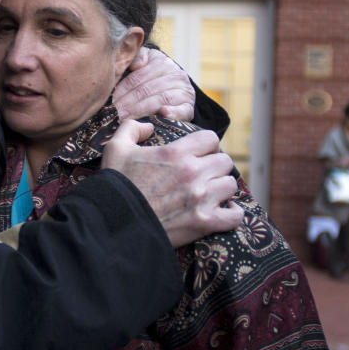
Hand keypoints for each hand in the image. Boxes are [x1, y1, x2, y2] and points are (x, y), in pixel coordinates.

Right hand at [103, 119, 241, 246]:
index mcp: (176, 152)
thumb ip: (132, 128)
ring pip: (230, 185)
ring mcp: (200, 198)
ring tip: (212, 193)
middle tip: (205, 175)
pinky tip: (224, 210)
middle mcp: (192, 172)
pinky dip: (232, 214)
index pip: (211, 139)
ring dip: (222, 188)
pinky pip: (234, 216)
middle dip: (215, 166)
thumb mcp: (115, 148)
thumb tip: (149, 127)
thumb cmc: (115, 185)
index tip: (200, 154)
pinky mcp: (203, 223)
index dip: (206, 145)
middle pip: (224, 161)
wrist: (113, 222)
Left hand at [113, 48, 194, 120]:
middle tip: (116, 112)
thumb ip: (135, 58)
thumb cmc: (149, 81)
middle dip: (130, 102)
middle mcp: (177, 75)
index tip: (112, 99)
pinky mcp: (189, 108)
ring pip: (161, 99)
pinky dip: (173, 113)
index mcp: (162, 62)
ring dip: (142, 109)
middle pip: (148, 89)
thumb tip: (136, 64)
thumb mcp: (142, 66)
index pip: (139, 76)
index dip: (124, 88)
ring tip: (127, 118)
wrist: (172, 96)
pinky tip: (162, 114)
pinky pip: (182, 110)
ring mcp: (185, 92)